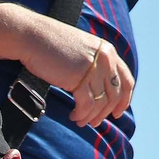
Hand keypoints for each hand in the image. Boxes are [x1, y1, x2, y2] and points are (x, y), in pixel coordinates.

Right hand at [17, 18, 133, 128]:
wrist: (31, 36)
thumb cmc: (51, 45)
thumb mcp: (81, 51)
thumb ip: (94, 66)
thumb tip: (101, 91)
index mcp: (108, 51)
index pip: (127, 80)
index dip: (125, 100)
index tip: (117, 113)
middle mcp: (105, 58)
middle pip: (115, 95)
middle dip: (105, 113)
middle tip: (95, 123)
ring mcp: (93, 68)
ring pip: (101, 103)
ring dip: (91, 117)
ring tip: (80, 121)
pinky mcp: (79, 78)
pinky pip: (87, 105)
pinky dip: (81, 115)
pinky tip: (74, 116)